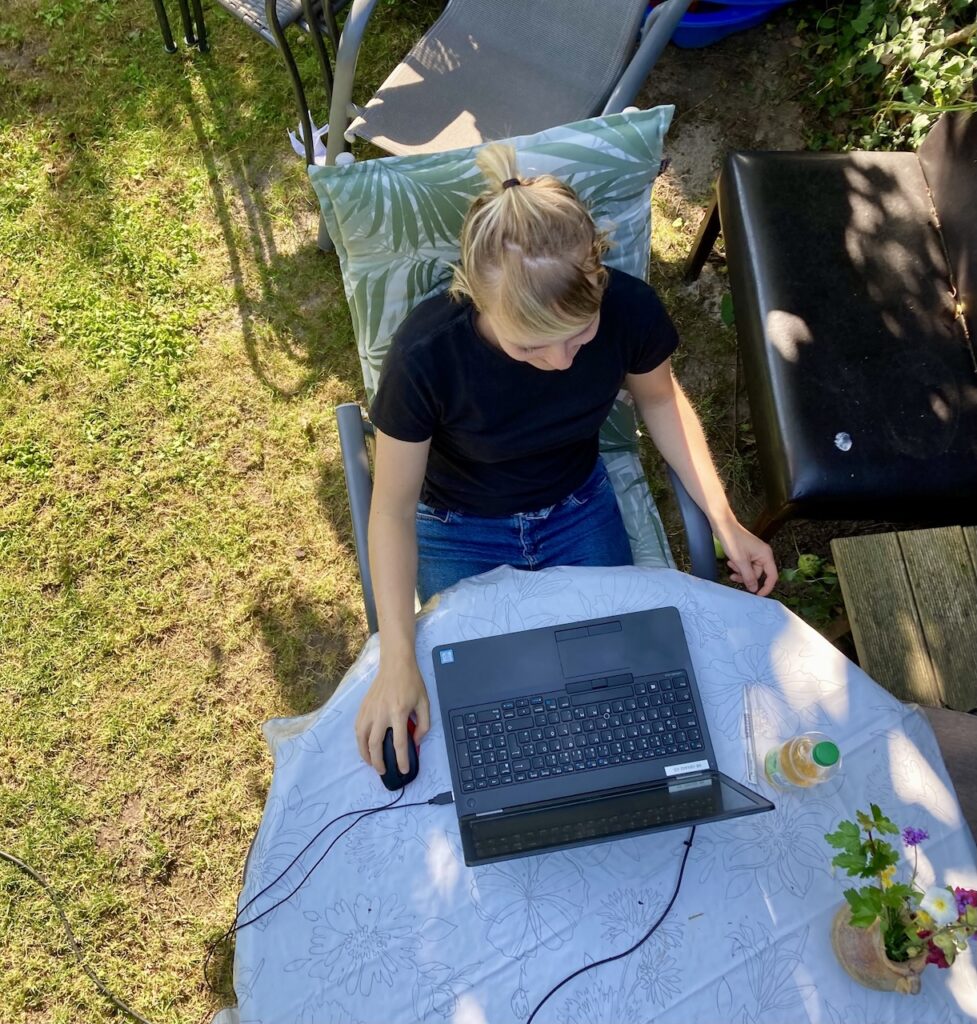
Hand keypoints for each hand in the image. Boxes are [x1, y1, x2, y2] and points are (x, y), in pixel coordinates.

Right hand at [355, 656, 430, 775]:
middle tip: (384, 771)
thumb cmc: (412, 683)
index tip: (403, 770)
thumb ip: (423, 724)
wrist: (396, 664)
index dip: (401, 760)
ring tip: (371, 763)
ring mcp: (370, 710)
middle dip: (378, 762)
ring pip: (362, 738)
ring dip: (365, 754)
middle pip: (375, 745)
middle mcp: (381, 713)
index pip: (398, 743)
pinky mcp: (363, 707)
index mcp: (399, 713)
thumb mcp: (425, 702)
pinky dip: (359, 741)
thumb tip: (415, 742)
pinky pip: (357, 728)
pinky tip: (365, 746)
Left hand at [715, 520, 777, 596]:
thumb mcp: (740, 561)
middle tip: (734, 577)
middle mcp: (763, 555)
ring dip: (740, 571)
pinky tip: (730, 561)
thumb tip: (754, 589)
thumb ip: (749, 577)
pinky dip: (738, 566)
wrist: (723, 526)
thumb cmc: (733, 540)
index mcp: (766, 555)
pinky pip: (745, 564)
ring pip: (750, 570)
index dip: (766, 587)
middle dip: (746, 577)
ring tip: (730, 566)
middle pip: (758, 574)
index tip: (758, 595)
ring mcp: (755, 553)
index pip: (772, 576)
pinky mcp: (747, 552)